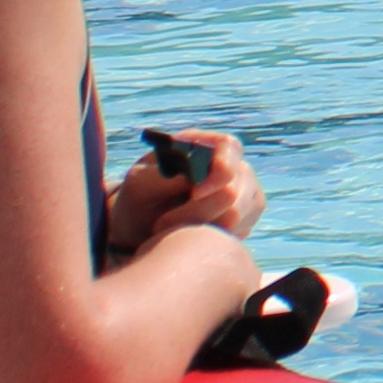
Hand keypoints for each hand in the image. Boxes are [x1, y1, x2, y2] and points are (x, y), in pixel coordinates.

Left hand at [115, 126, 263, 253]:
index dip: (218, 171)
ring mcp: (242, 191)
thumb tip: (194, 178)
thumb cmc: (138, 199)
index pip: (229, 147)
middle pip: (235, 188)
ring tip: (169, 230)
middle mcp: (231, 165)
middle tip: (162, 225)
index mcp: (205, 145)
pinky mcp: (245, 219)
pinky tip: (187, 236)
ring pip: (237, 214)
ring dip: (199, 226)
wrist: (142, 228)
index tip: (194, 194)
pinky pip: (237, 232)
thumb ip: (165, 178)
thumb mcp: (139, 184)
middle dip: (198, 211)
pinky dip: (209, 237)